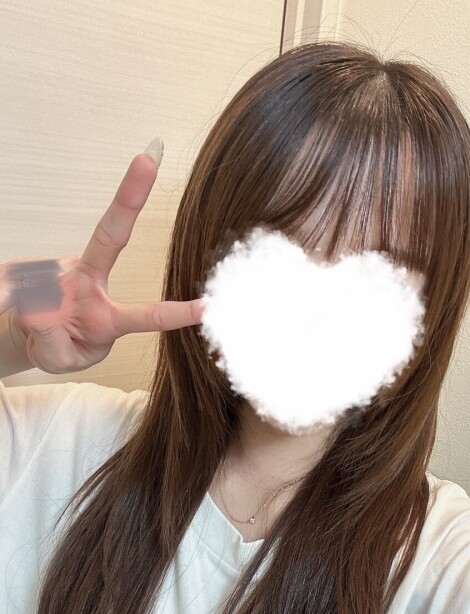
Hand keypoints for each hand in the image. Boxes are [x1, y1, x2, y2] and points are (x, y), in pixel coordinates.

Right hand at [0, 147, 204, 374]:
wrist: (29, 338)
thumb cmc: (59, 348)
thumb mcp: (60, 359)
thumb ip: (53, 342)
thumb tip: (39, 308)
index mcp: (112, 317)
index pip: (149, 315)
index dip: (177, 312)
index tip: (209, 306)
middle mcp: (92, 284)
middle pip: (111, 236)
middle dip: (129, 197)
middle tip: (146, 159)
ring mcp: (64, 271)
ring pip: (45, 280)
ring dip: (30, 305)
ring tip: (29, 326)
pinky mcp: (34, 267)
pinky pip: (20, 281)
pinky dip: (9, 296)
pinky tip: (8, 305)